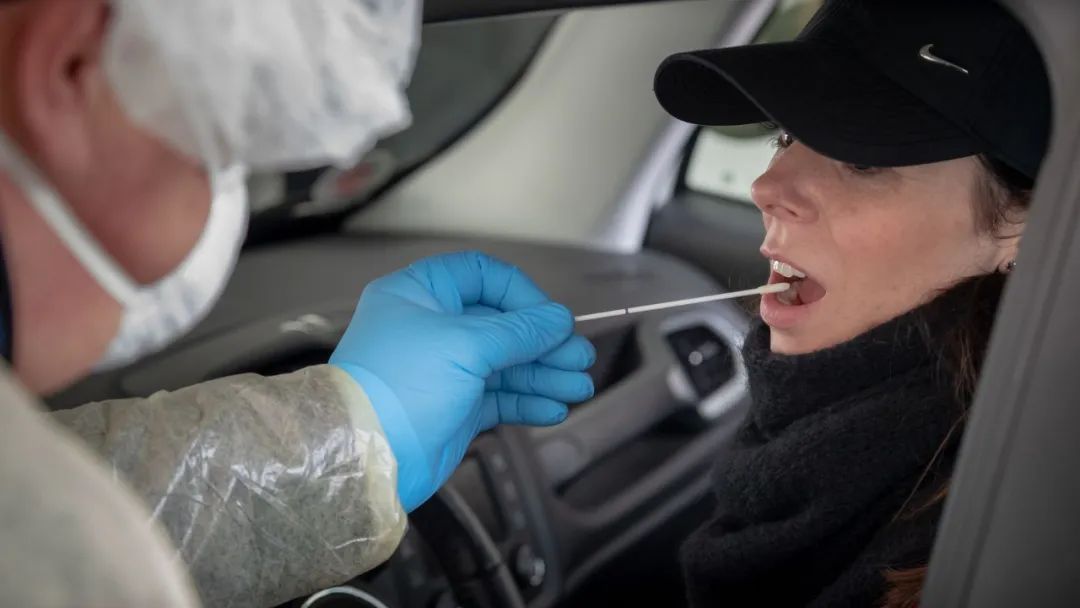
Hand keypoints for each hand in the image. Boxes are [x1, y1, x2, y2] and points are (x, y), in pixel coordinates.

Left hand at [330, 252, 594, 511]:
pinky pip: (499, 397)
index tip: (550, 319)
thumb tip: (558, 320)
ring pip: (505, 364)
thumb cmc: (399, 388)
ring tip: (578, 388)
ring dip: (544, 375)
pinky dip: (527, 401)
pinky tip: (553, 408)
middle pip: (501, 324)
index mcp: (419, 295)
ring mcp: (443, 370)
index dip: (521, 295)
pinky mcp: (454, 408)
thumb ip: (517, 332)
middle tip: (579, 359)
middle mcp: (431, 328)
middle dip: (543, 343)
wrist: (367, 457)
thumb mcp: (464, 347)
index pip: (481, 277)